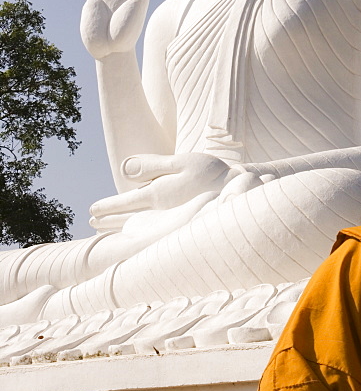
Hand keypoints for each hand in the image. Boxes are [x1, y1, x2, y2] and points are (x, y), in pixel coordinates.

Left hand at [89, 152, 234, 228]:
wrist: (240, 191)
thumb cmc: (212, 173)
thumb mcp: (182, 162)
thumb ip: (152, 166)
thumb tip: (123, 170)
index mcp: (159, 195)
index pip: (126, 203)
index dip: (108, 207)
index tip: (92, 211)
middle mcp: (161, 212)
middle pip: (129, 217)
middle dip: (109, 220)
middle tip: (92, 221)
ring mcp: (169, 219)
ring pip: (140, 223)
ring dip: (121, 224)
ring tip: (105, 227)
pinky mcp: (178, 220)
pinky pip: (152, 225)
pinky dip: (139, 226)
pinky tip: (134, 228)